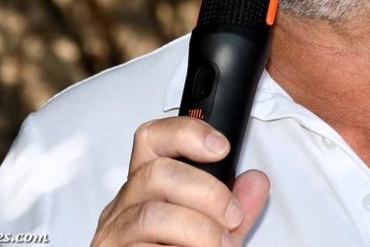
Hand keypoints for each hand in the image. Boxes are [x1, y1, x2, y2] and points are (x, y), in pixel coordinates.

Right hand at [91, 116, 268, 245]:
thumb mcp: (215, 232)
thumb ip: (235, 208)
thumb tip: (256, 182)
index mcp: (146, 187)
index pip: (152, 139)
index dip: (186, 133)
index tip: (221, 148)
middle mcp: (123, 207)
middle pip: (157, 173)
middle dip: (206, 192)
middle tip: (230, 217)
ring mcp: (113, 237)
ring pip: (152, 215)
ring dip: (197, 230)